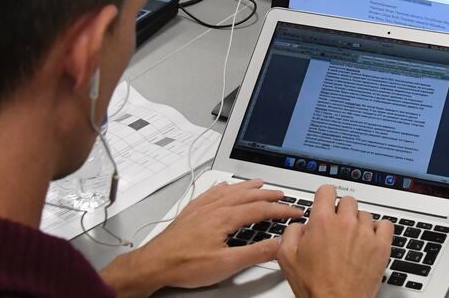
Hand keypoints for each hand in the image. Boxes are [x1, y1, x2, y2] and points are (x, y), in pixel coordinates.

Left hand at [100, 178, 300, 297]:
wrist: (153, 264)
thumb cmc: (185, 265)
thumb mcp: (226, 264)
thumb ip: (256, 253)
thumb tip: (279, 244)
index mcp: (225, 217)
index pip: (260, 210)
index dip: (280, 210)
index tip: (294, 212)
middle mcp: (214, 208)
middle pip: (247, 196)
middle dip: (267, 195)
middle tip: (282, 195)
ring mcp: (201, 208)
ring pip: (229, 191)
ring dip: (247, 187)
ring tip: (259, 184)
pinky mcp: (190, 212)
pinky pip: (211, 193)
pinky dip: (223, 188)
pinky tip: (224, 188)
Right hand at [277, 184, 391, 297]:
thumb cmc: (314, 286)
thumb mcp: (286, 258)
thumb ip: (291, 232)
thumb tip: (300, 225)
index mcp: (322, 221)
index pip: (327, 191)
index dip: (324, 197)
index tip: (325, 203)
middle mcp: (346, 223)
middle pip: (347, 201)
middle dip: (341, 212)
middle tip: (337, 228)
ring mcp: (366, 233)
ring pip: (365, 214)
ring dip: (358, 223)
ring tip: (351, 241)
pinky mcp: (381, 246)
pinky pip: (385, 225)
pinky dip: (379, 230)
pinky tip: (370, 239)